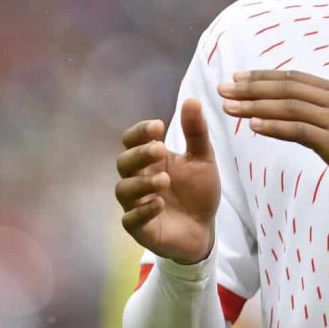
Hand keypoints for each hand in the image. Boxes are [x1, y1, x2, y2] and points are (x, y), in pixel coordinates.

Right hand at [115, 98, 220, 264]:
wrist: (205, 228)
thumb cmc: (198, 190)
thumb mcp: (203, 158)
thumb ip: (196, 132)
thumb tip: (192, 99)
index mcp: (151, 160)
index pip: (132, 140)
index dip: (139, 132)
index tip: (158, 126)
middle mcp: (139, 179)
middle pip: (123, 162)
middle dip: (139, 154)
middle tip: (160, 149)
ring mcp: (136, 204)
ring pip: (123, 190)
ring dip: (142, 183)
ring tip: (164, 181)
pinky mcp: (140, 228)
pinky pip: (130, 220)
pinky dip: (142, 210)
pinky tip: (158, 204)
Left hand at [218, 70, 328, 207]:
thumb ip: (320, 110)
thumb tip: (287, 105)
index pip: (294, 78)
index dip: (263, 76)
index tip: (237, 78)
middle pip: (287, 88)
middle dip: (251, 88)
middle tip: (223, 89)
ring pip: (289, 107)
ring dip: (255, 106)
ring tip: (229, 108)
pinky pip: (299, 131)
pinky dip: (274, 126)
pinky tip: (253, 126)